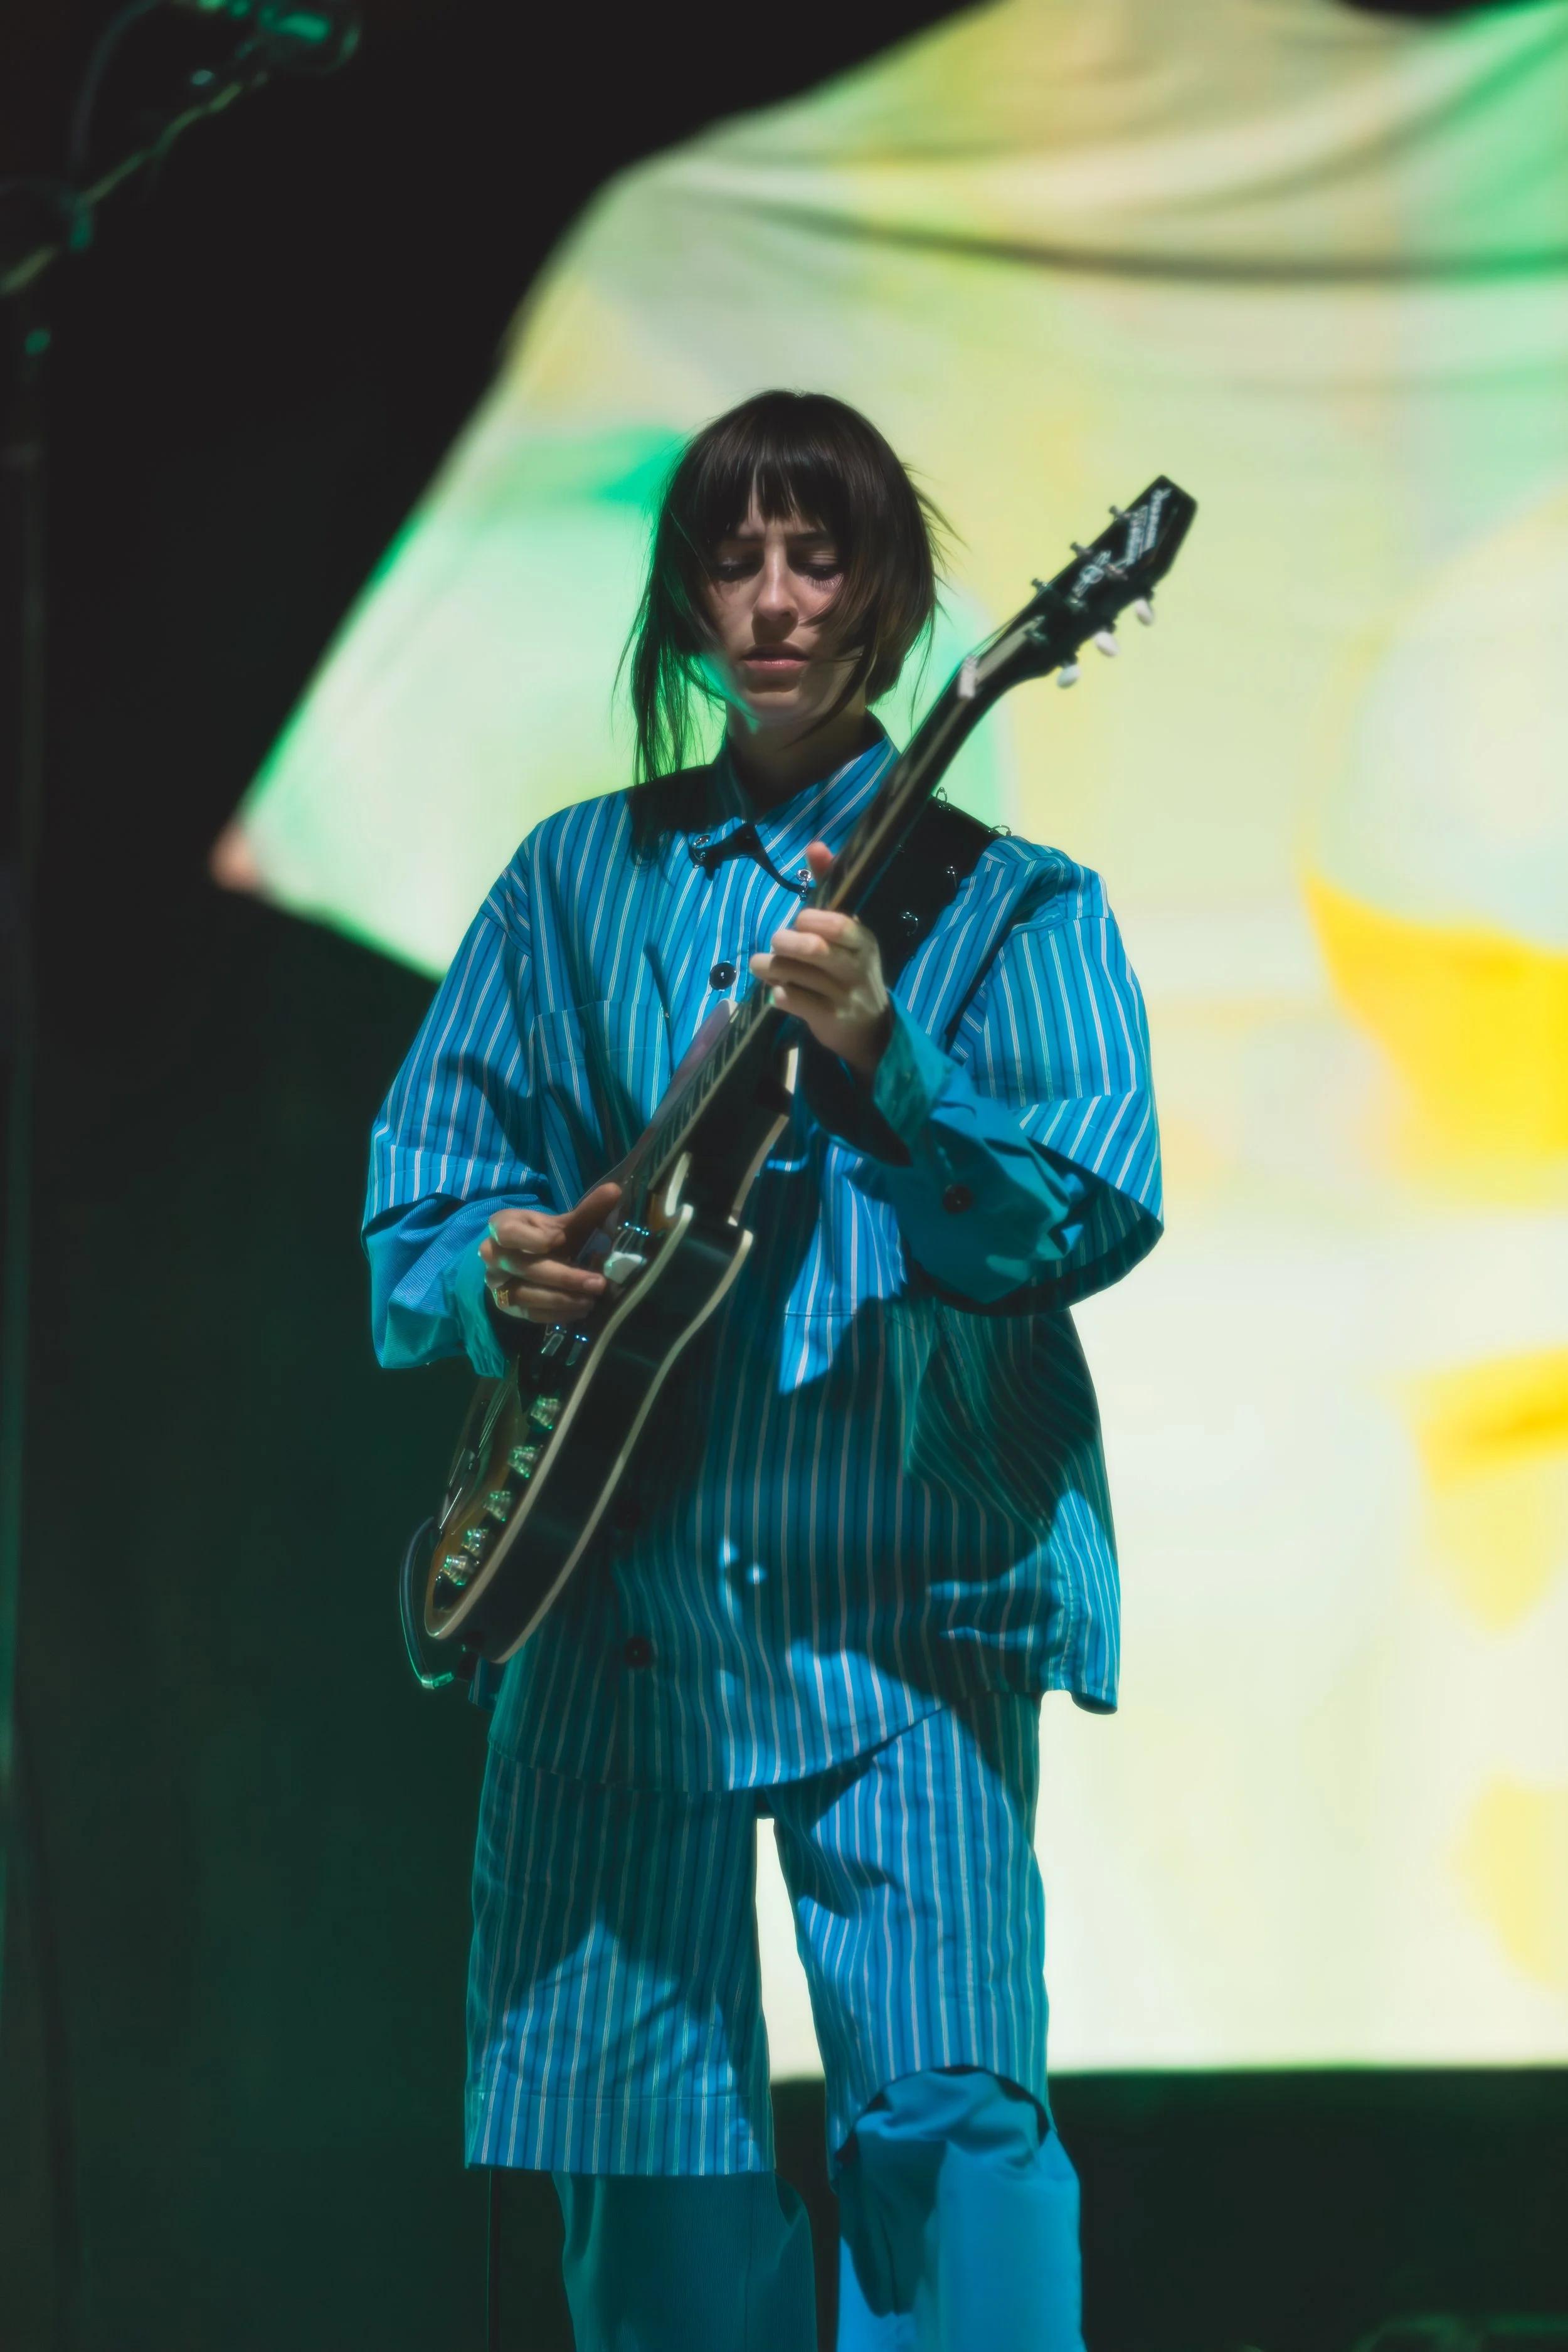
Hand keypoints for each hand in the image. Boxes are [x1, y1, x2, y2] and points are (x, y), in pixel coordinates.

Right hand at [479, 1181, 621, 1322]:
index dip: (535, 1238)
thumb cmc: (547, 1236)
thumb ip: (587, 1210)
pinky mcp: (507, 1305)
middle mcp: (493, 1255)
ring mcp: (497, 1283)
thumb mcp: (564, 1223)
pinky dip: (558, 1314)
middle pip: (525, 1268)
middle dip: (565, 1277)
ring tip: (592, 1300)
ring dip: (563, 1299)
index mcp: (502, 1226)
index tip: (562, 1238)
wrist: (527, 1258)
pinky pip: (530, 1314)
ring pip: (526, 1295)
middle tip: (598, 1283)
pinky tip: (581, 1310)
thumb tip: (615, 1191)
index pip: (508, 1233)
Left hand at [749, 841, 891, 1081]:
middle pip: (816, 950)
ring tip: (758, 964)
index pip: (839, 924)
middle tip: (776, 941)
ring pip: (799, 976)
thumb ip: (829, 888)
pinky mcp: (830, 1020)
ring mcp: (845, 996)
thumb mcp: (846, 931)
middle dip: (787, 943)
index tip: (799, 920)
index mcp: (863, 941)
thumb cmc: (848, 969)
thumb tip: (815, 845)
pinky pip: (796, 1002)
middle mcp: (857, 967)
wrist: (868, 1028)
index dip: (811, 919)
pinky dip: (779, 992)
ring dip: (772, 967)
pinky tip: (775, 989)